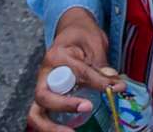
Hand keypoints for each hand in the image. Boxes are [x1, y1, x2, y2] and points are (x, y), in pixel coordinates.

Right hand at [27, 12, 110, 131]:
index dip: (96, 81)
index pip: (76, 72)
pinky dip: (52, 126)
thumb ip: (102, 67)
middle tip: (87, 108)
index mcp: (56, 56)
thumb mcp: (95, 45)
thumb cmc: (82, 36)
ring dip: (50, 126)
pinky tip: (68, 130)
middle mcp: (44, 74)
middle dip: (64, 106)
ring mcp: (42, 88)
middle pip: (44, 97)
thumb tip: (116, 87)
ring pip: (36, 112)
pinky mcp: (47, 98)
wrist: (71, 30)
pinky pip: (43, 116)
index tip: (114, 87)